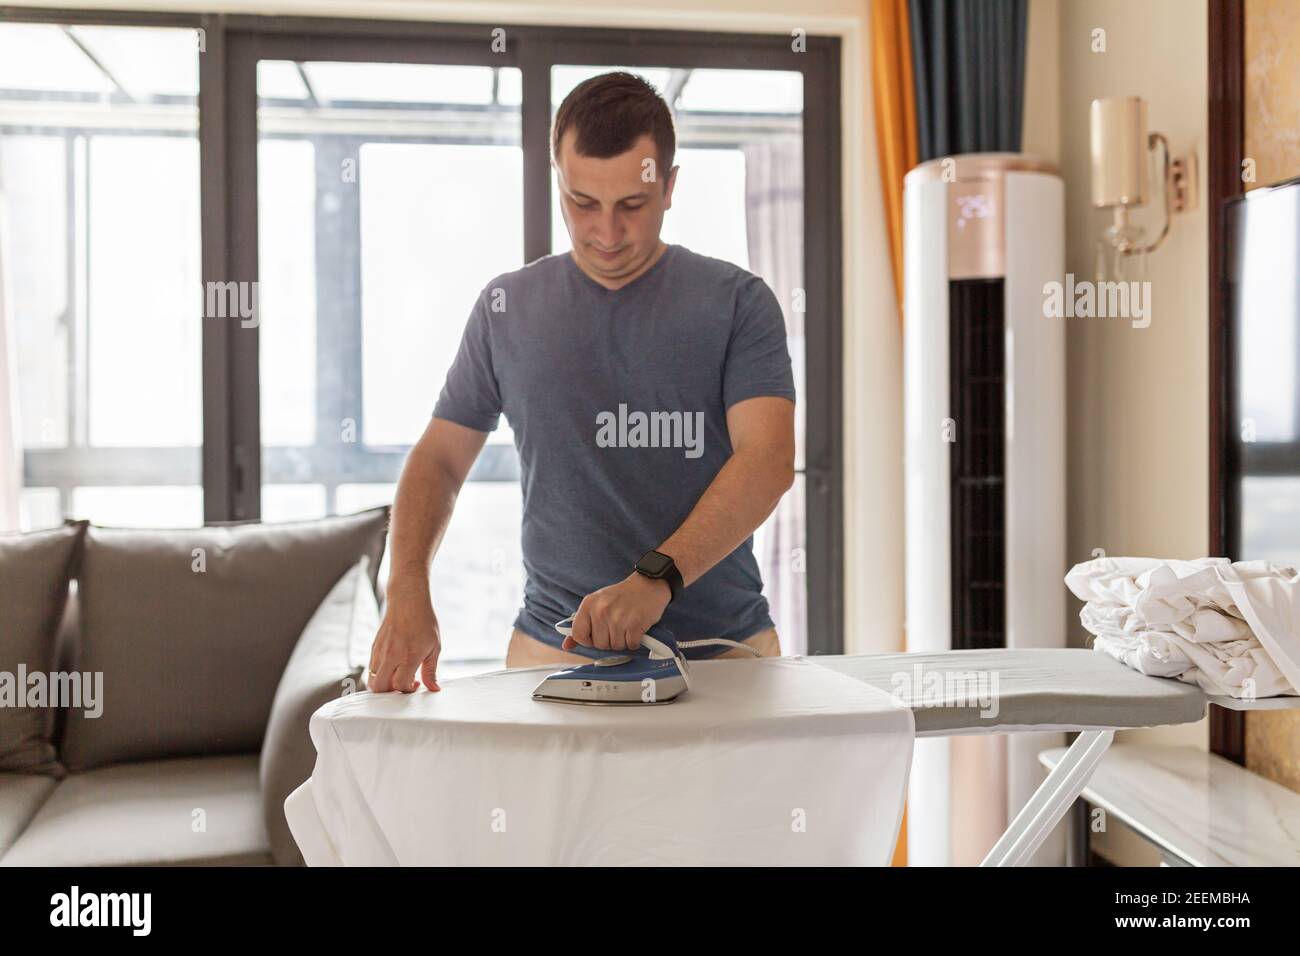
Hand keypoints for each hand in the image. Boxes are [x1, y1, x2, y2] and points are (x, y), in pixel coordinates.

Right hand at [367, 574, 440, 692]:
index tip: (416, 684)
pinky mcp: (374, 647)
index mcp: (409, 655)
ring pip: (372, 680)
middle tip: (404, 684)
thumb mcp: (434, 647)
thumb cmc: (423, 622)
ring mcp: (380, 651)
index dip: (408, 690)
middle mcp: (391, 655)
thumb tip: (434, 689)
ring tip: (397, 677)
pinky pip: (371, 669)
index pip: (400, 685)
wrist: (407, 601)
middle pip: (381, 687)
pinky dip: (378, 675)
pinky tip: (392, 668)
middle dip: (392, 692)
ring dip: (383, 685)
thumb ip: (431, 671)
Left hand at [566, 572, 671, 651]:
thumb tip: (567, 646)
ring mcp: (618, 618)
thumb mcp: (598, 603)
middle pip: (599, 644)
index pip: (578, 635)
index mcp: (589, 604)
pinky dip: (635, 641)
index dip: (588, 640)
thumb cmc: (623, 595)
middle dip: (609, 641)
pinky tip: (636, 629)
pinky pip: (631, 645)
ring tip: (627, 626)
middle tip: (617, 627)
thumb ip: (582, 624)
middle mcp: (601, 611)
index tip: (597, 636)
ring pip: (616, 646)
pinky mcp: (634, 624)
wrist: (648, 584)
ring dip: (623, 641)